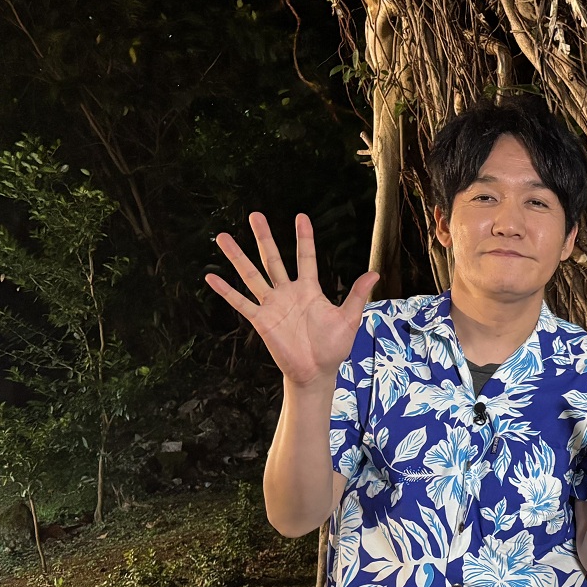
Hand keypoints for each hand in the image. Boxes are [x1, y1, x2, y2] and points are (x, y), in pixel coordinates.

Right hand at [207, 213, 377, 388]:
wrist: (316, 372)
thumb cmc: (333, 347)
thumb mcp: (349, 319)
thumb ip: (357, 295)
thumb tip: (375, 274)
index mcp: (309, 290)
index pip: (305, 258)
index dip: (304, 238)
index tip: (301, 217)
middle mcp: (288, 293)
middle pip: (272, 259)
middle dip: (264, 237)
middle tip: (255, 215)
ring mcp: (272, 305)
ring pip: (251, 275)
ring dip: (237, 257)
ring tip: (222, 237)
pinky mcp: (261, 320)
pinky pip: (241, 302)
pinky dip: (226, 291)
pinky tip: (211, 276)